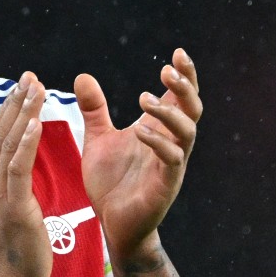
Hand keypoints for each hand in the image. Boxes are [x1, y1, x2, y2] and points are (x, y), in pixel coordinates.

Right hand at [0, 71, 51, 276]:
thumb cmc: (13, 247)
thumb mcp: (4, 208)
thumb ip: (5, 182)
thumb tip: (12, 159)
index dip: (8, 108)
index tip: (22, 85)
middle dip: (15, 102)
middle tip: (30, 76)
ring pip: (8, 144)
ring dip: (23, 113)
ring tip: (36, 88)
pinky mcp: (12, 206)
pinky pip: (17, 168)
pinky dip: (25, 143)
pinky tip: (35, 122)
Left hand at [75, 48, 201, 258]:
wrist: (112, 224)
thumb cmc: (111, 182)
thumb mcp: (98, 139)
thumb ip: (94, 109)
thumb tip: (82, 75)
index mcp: (158, 130)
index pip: (180, 97)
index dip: (185, 75)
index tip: (178, 52)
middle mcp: (171, 144)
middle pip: (192, 109)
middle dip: (185, 87)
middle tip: (167, 69)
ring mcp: (171, 165)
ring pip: (187, 132)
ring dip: (169, 112)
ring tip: (144, 99)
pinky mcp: (165, 185)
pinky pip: (172, 160)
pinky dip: (158, 143)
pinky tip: (140, 131)